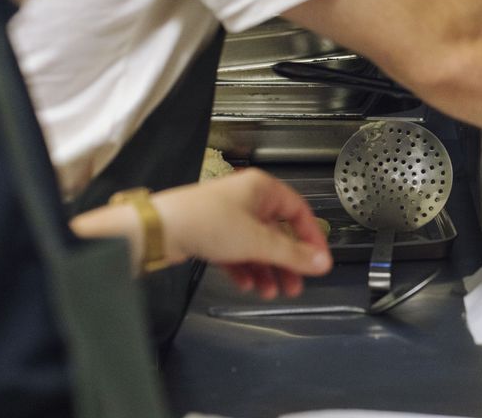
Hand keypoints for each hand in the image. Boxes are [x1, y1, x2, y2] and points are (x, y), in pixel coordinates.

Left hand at [153, 169, 332, 298]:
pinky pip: (237, 253)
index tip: (318, 260)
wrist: (159, 231)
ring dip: (266, 270)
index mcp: (263, 189)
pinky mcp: (212, 233)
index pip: (299, 212)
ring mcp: (229, 217)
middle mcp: (247, 200)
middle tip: (295, 284)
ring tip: (271, 292)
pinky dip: (245, 269)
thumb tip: (322, 262)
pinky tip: (247, 284)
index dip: (311, 238)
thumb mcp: (258, 241)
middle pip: (278, 233)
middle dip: (286, 262)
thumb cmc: (204, 221)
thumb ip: (293, 254)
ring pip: (257, 246)